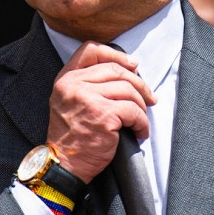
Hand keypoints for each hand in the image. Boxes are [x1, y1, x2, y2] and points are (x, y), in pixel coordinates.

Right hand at [47, 41, 156, 182]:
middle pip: (116, 70)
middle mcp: (74, 85)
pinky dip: (142, 123)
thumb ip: (88, 83)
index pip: (90, 50)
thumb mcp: (69, 100)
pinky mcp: (104, 115)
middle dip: (138, 83)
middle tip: (149, 97)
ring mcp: (88, 99)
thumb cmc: (71, 135)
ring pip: (128, 90)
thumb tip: (127, 69)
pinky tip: (140, 132)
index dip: (115, 55)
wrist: (64, 164)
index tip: (132, 64)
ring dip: (142, 106)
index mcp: (66, 79)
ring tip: (141, 119)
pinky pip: (134, 111)